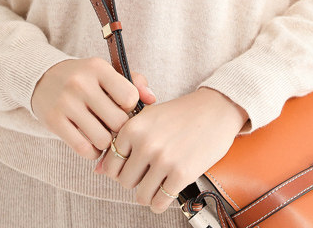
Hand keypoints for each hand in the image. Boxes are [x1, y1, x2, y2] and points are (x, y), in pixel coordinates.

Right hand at [30, 57, 156, 159]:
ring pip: (103, 139)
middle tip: (114, 125)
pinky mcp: (54, 121)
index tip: (123, 107)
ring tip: (103, 133)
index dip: (131, 107)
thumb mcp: (106, 73)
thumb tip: (153, 99)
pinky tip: (91, 142)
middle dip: (120, 127)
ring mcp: (66, 103)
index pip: (129, 96)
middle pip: (118, 121)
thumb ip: (134, 83)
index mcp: (98, 67)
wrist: (43, 78)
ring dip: (107, 142)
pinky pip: (85, 149)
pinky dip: (93, 152)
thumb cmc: (84, 78)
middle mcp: (81, 83)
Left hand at [97, 87, 248, 213]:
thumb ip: (122, 143)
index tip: (135, 163)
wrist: (215, 109)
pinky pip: (159, 203)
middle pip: (125, 182)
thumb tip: (97, 171)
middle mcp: (145, 142)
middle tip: (151, 170)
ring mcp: (163, 159)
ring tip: (160, 179)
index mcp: (133, 126)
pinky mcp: (181, 174)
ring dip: (150, 192)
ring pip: (141, 196)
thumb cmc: (180, 114)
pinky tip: (169, 188)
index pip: (110, 165)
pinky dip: (161, 202)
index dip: (121, 168)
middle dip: (137, 180)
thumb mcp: (148, 119)